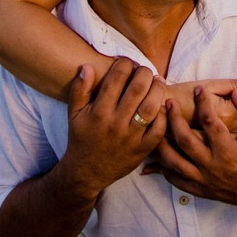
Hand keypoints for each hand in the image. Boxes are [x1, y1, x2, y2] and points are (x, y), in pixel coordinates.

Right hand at [58, 58, 167, 198]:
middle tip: (145, 71)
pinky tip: (162, 104)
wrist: (86, 173)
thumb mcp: (73, 114)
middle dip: (144, 73)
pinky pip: (159, 130)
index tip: (127, 63)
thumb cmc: (80, 139)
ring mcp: (130, 138)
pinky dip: (163, 115)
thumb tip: (87, 66)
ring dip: (158, 90)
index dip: (125, 64)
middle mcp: (115, 123)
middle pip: (138, 88)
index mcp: (98, 111)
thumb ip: (79, 89)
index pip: (117, 78)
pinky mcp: (142, 150)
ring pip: (151, 107)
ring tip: (158, 82)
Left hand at [148, 88, 236, 215]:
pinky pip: (177, 181)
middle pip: (185, 140)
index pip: (209, 121)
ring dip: (163, 143)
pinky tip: (162, 154)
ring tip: (158, 126)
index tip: (199, 89)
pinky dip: (166, 168)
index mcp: (230, 152)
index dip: (203, 102)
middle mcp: (214, 169)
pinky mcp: (203, 192)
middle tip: (169, 102)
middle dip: (174, 118)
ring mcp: (206, 182)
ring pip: (174, 163)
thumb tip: (236, 92)